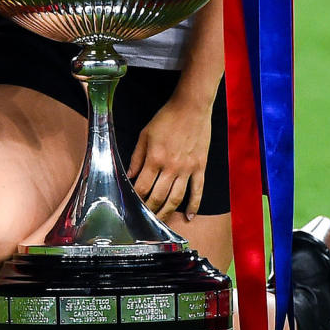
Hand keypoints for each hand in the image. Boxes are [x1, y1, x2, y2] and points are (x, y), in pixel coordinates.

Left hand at [127, 96, 212, 219]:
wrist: (191, 107)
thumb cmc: (166, 118)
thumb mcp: (145, 134)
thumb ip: (136, 157)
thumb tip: (129, 175)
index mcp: (155, 158)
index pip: (143, 187)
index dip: (136, 199)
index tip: (132, 207)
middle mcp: (171, 167)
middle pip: (159, 197)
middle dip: (150, 211)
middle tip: (144, 221)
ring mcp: (188, 169)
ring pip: (177, 198)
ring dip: (168, 212)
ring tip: (161, 222)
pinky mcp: (200, 167)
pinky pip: (198, 190)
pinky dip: (194, 205)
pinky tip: (189, 216)